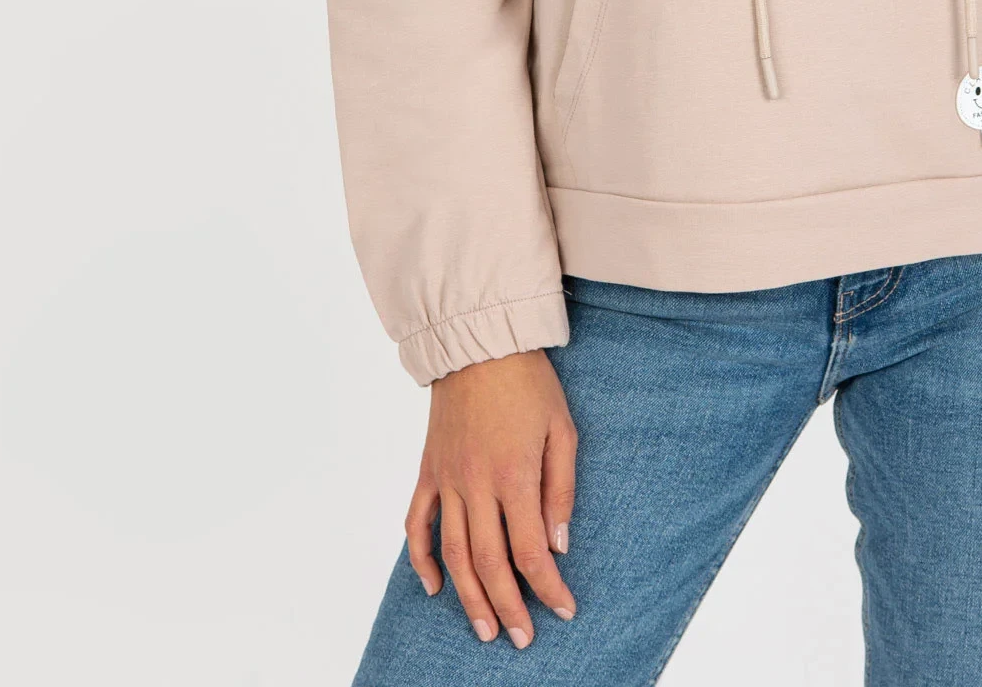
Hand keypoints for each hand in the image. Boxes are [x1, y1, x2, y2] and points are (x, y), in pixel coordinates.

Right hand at [406, 347, 577, 646]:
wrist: (479, 342)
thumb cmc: (529, 383)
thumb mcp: (562, 429)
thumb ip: (561, 490)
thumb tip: (557, 545)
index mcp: (513, 474)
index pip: (529, 551)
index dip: (548, 588)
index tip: (564, 610)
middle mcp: (475, 483)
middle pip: (488, 563)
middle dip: (508, 606)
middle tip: (522, 638)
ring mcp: (446, 479)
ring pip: (451, 554)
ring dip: (468, 597)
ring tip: (485, 628)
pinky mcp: (428, 470)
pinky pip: (417, 524)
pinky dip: (421, 560)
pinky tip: (434, 587)